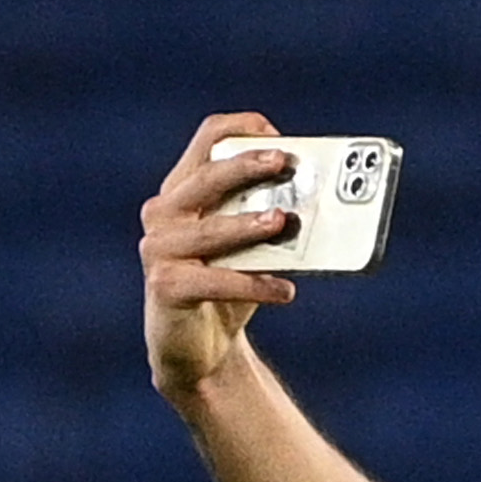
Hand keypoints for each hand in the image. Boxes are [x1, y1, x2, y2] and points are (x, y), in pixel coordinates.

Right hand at [139, 114, 299, 403]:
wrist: (199, 350)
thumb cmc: (229, 289)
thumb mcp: (248, 249)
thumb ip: (268, 222)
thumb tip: (320, 206)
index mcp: (182, 191)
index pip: (206, 141)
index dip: (240, 130)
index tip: (277, 135)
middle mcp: (163, 213)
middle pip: (207, 177)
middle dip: (248, 166)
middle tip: (285, 163)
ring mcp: (160, 249)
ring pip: (211, 229)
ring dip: (250, 224)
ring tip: (285, 222)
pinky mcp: (166, 287)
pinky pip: (217, 281)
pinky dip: (255, 285)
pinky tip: (287, 290)